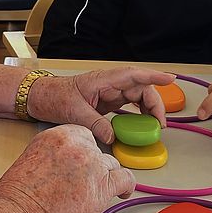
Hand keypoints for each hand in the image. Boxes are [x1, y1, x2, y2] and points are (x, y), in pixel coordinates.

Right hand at [0, 125, 134, 212]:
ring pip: (110, 165)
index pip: (83, 135)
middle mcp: (77, 145)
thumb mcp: (31, 159)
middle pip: (97, 150)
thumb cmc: (20, 197)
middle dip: (92, 166)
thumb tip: (69, 163)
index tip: (83, 162)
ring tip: (96, 191)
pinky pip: (125, 179)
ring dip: (105, 177)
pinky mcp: (103, 185)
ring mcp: (92, 164)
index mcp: (57, 135)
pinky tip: (123, 191)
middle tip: (83, 182)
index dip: (83, 152)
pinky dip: (126, 186)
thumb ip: (54, 154)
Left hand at [26, 68, 174, 144]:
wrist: (41, 98)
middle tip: (160, 123)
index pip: (134, 75)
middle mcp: (110, 84)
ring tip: (155, 126)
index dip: (154, 76)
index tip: (170, 79)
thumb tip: (112, 137)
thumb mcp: (74, 111)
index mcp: (103, 80)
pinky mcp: (108, 102)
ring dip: (149, 109)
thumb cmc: (55, 97)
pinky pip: (130, 105)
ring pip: (138, 97)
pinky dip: (139, 114)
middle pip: (141, 88)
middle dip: (155, 103)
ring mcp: (110, 92)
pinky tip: (143, 125)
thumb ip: (94, 124)